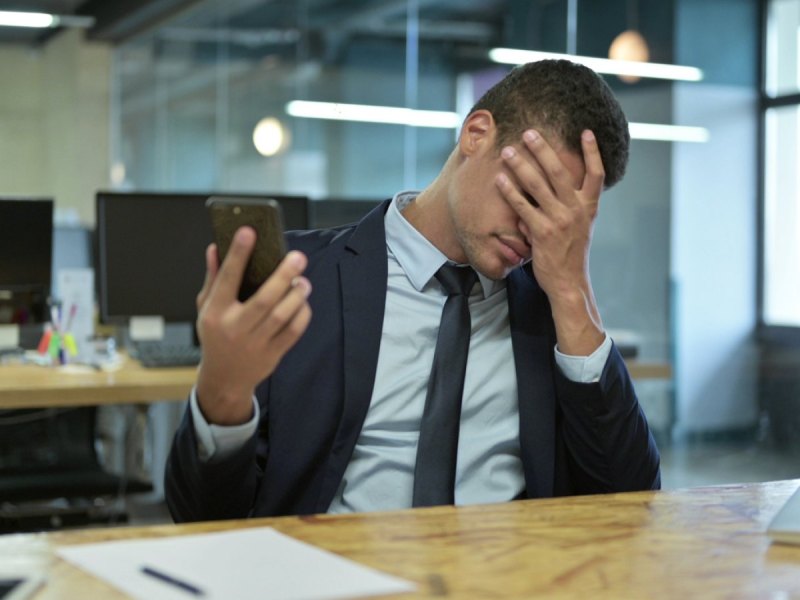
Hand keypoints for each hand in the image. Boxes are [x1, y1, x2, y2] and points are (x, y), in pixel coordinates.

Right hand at [195, 227, 311, 424]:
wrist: (224, 379)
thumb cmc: (216, 336)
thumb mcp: (206, 308)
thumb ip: (213, 278)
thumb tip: (215, 248)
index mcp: (215, 313)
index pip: (227, 278)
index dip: (238, 254)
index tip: (249, 231)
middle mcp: (234, 328)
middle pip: (263, 299)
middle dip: (283, 276)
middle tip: (298, 257)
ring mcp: (254, 343)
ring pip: (281, 317)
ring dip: (296, 296)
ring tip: (303, 281)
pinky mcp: (272, 355)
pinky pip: (293, 333)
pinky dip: (302, 315)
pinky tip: (303, 302)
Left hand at [495, 129, 604, 354]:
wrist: (569, 283)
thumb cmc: (570, 255)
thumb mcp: (580, 228)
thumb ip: (570, 207)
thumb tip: (552, 191)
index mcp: (589, 208)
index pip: (596, 174)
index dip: (593, 152)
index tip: (586, 132)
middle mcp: (577, 210)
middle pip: (560, 171)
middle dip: (543, 149)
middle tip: (529, 133)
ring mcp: (560, 220)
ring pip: (538, 185)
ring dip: (521, 165)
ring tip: (508, 151)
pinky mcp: (542, 232)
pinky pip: (523, 206)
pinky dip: (510, 191)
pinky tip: (499, 180)